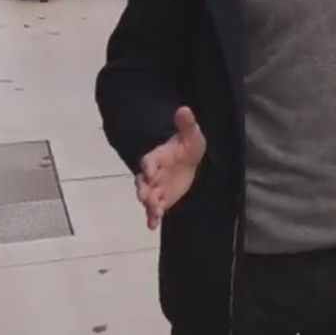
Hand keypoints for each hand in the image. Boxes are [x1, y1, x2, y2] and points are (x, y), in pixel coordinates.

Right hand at [135, 106, 205, 230]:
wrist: (189, 161)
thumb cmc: (187, 146)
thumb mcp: (191, 134)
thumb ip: (186, 124)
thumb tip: (184, 109)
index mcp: (157, 157)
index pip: (149, 161)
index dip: (148, 166)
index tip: (150, 172)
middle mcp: (152, 174)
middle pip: (143, 182)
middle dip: (144, 189)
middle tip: (146, 197)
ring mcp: (155, 187)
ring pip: (147, 196)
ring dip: (148, 204)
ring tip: (153, 211)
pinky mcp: (161, 199)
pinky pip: (154, 209)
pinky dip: (152, 217)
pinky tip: (152, 226)